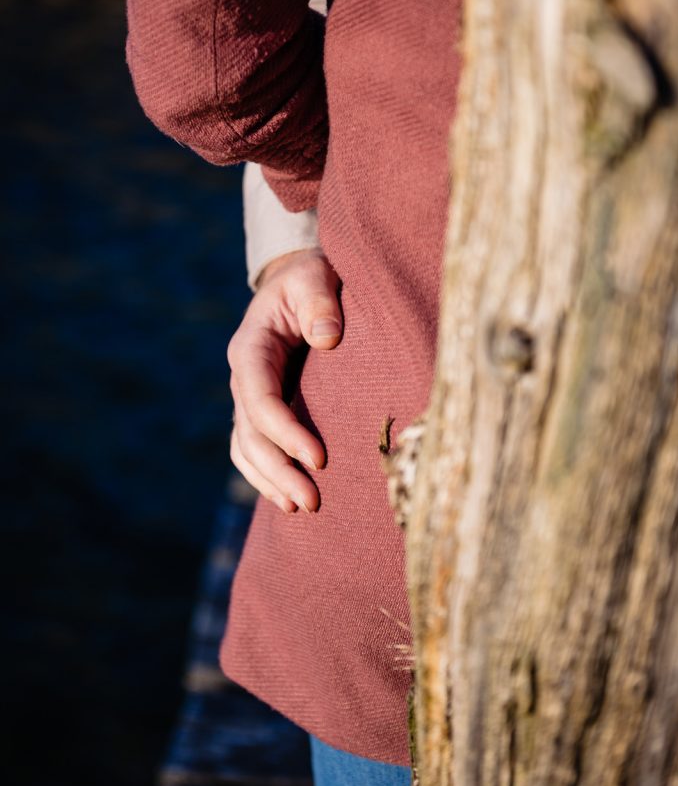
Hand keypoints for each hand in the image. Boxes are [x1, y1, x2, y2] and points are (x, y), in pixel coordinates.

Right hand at [227, 248, 342, 512]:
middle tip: (311, 501)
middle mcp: (244, 375)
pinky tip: (288, 499)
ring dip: (270, 480)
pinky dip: (265, 476)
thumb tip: (326, 338)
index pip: (258, 395)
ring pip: (246, 447)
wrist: (301, 283)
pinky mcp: (261, 409)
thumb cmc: (311, 278)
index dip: (284, 430)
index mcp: (251, 345)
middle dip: (278, 469)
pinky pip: (252, 449)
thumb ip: (320, 302)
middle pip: (250, 432)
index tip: (318, 457)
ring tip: (301, 509)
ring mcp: (248, 395)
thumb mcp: (315, 276)